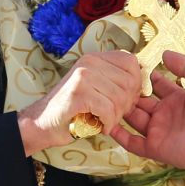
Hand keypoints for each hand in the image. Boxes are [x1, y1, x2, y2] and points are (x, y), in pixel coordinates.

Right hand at [19, 51, 142, 155]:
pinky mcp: (79, 94)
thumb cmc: (72, 109)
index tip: (127, 99)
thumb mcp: (95, 87)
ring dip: (116, 116)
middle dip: (127, 104)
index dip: (136, 83)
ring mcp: (83, 76)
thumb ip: (115, 81)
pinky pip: (108, 110)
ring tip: (105, 122)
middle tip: (115, 115)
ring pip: (120, 98)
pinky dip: (108, 123)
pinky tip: (101, 127)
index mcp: (95, 58)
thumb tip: (143, 84)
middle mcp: (89, 62)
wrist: (42, 123)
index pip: (131, 62)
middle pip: (129, 82)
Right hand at [110, 51, 184, 171]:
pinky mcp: (156, 147)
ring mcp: (160, 131)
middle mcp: (166, 114)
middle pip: (141, 101)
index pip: (156, 85)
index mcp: (179, 98)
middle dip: (129, 91)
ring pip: (133, 119)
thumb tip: (164, 53)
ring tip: (106, 97)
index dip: (145, 76)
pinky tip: (107, 124)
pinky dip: (120, 135)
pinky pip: (133, 143)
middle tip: (115, 79)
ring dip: (121, 109)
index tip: (131, 66)